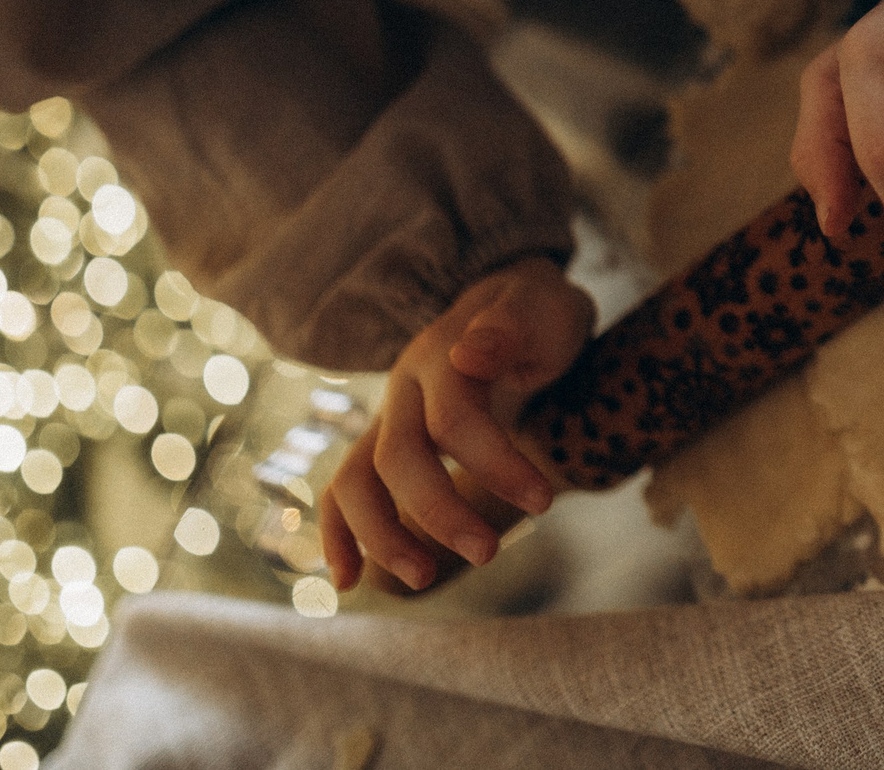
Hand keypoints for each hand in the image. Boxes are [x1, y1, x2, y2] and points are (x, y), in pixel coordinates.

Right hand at [318, 258, 593, 590]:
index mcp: (442, 353)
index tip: (544, 502)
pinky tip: (350, 580)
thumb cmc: (535, 312)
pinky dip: (340, 535)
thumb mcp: (538, 307)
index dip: (494, 464)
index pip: (455, 417)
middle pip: (397, 456)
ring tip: (424, 579)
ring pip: (356, 480)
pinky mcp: (386, 444)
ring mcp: (389, 418)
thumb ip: (508, 328)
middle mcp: (403, 388)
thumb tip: (468, 355)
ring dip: (383, 536)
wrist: (509, 303)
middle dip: (437, 511)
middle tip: (487, 554)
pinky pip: (344, 490)